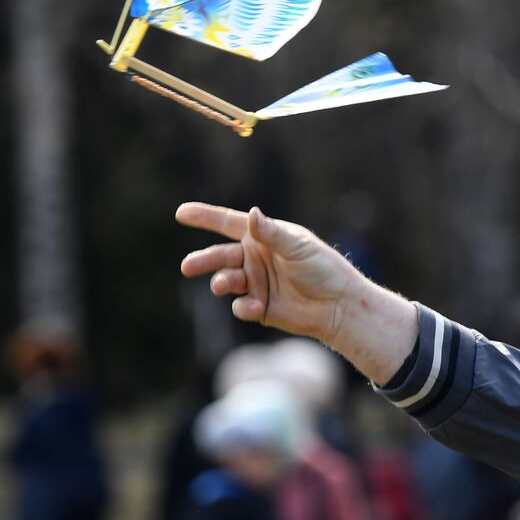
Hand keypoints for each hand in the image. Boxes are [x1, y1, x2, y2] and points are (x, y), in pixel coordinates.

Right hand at [176, 203, 415, 383]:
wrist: (338, 305)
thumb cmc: (324, 269)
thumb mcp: (298, 247)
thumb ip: (272, 234)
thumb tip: (253, 214)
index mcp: (264, 237)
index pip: (228, 223)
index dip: (205, 217)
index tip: (180, 213)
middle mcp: (255, 258)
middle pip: (220, 256)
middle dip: (203, 260)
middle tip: (187, 266)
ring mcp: (256, 283)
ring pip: (226, 280)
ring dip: (222, 282)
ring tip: (225, 284)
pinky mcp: (259, 307)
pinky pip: (241, 306)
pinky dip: (244, 306)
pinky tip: (257, 307)